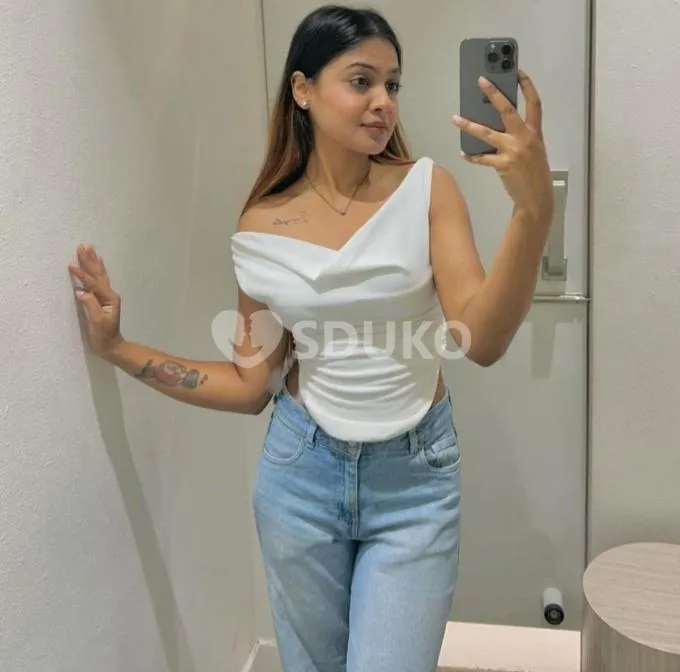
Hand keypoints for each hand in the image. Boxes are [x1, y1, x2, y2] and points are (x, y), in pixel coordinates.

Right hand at [68, 244, 123, 357]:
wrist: (111, 346)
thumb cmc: (103, 336)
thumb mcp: (96, 321)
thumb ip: (90, 304)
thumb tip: (80, 290)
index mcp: (109, 298)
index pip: (93, 283)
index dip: (82, 274)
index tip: (71, 265)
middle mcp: (110, 295)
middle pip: (98, 274)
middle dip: (90, 260)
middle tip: (84, 246)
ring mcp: (107, 296)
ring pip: (99, 276)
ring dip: (93, 262)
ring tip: (90, 249)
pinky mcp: (102, 299)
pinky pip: (98, 281)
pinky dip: (96, 271)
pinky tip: (97, 264)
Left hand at [453, 70, 552, 219]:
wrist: (537, 198)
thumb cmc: (535, 173)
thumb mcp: (534, 150)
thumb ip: (520, 136)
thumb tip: (497, 125)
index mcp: (535, 132)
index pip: (534, 103)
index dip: (527, 86)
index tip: (517, 71)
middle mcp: (525, 138)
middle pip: (507, 110)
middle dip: (493, 93)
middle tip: (480, 80)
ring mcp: (513, 151)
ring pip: (487, 133)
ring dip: (469, 124)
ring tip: (455, 118)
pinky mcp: (502, 165)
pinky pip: (482, 158)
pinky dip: (471, 156)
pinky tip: (463, 152)